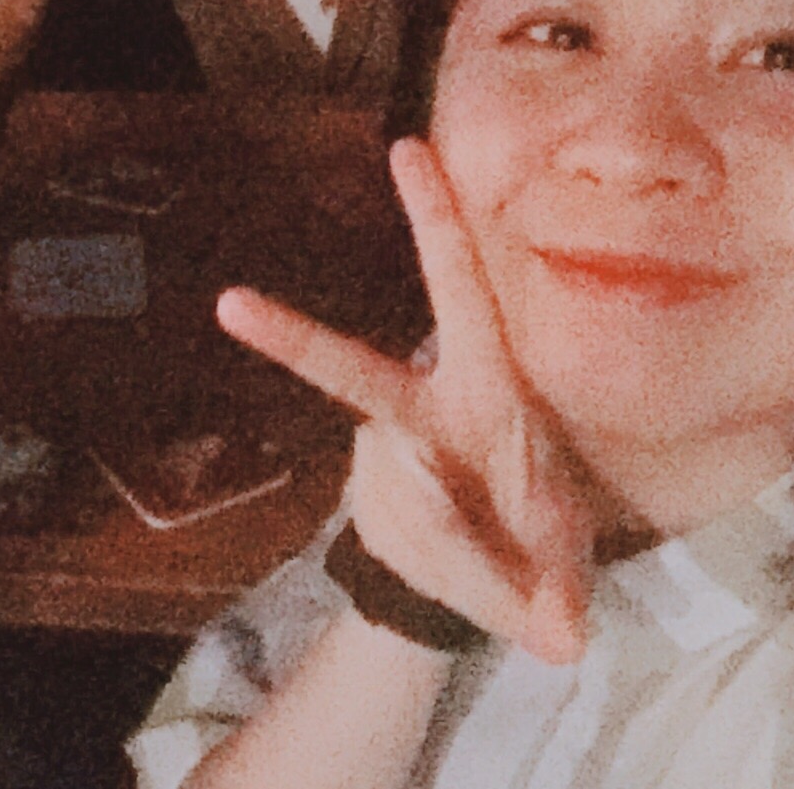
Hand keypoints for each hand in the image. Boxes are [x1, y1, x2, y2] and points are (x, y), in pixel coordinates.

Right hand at [217, 138, 593, 662]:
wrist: (487, 584)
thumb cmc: (536, 548)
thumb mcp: (564, 570)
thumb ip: (560, 601)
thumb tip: (562, 640)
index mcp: (484, 384)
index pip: (457, 289)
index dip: (434, 221)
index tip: (404, 153)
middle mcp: (421, 410)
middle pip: (350, 366)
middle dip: (289, 337)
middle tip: (229, 302)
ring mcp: (385, 459)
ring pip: (394, 499)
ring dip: (442, 542)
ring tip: (486, 569)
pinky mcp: (368, 502)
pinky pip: (396, 536)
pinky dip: (438, 568)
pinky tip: (461, 579)